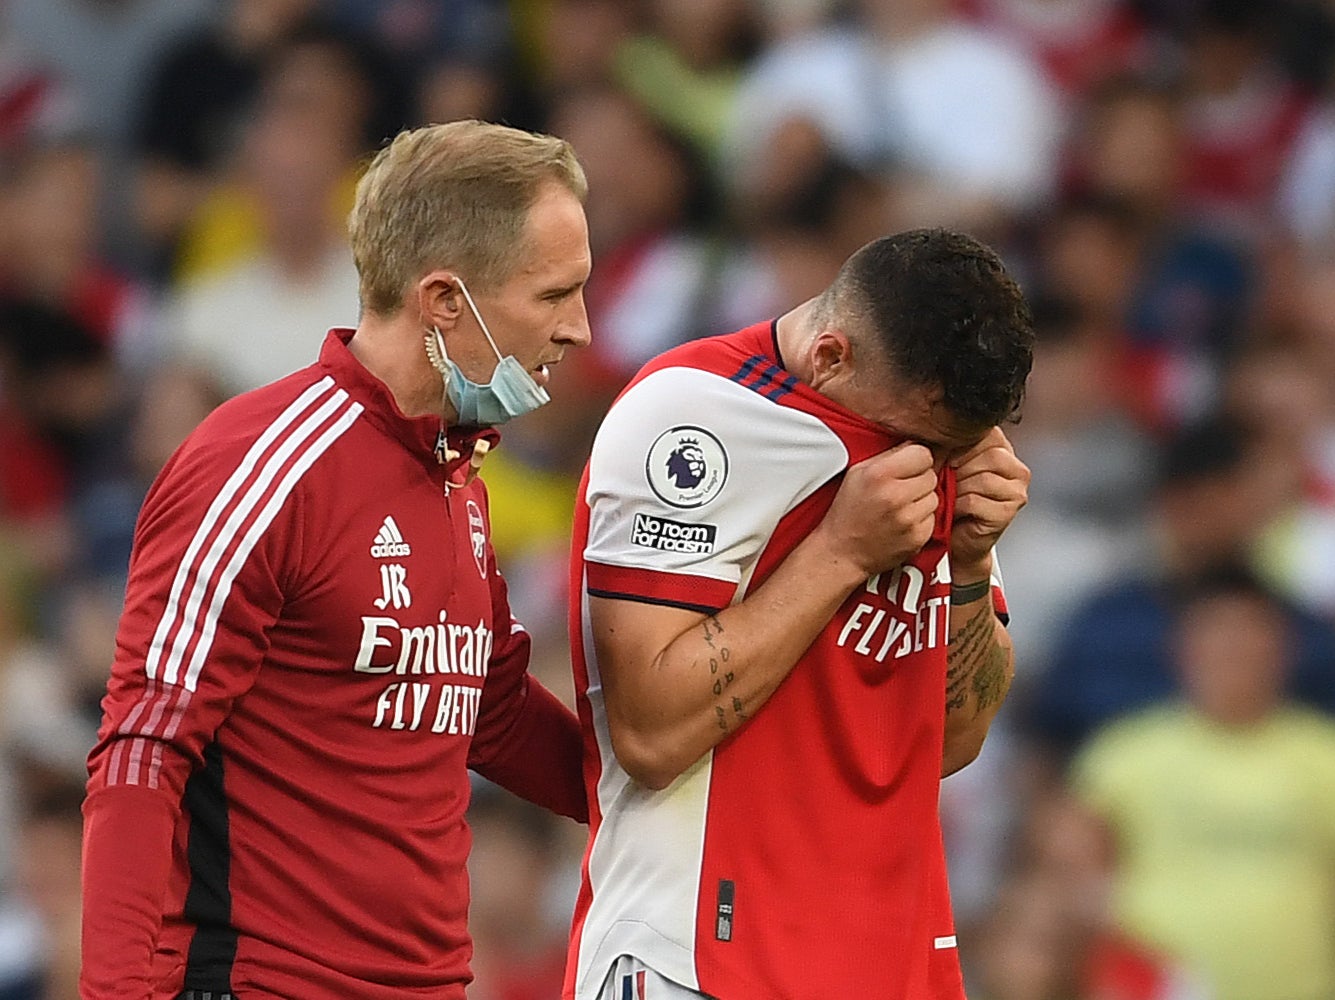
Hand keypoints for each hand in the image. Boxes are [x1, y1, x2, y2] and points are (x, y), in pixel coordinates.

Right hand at [819, 443, 938, 576]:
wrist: (842, 552)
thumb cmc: (847, 512)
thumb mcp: (857, 473)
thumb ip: (887, 455)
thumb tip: (914, 443)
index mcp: (879, 474)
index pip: (923, 453)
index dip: (915, 459)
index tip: (907, 466)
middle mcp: (895, 496)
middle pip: (930, 475)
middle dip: (918, 480)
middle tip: (900, 489)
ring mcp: (908, 519)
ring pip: (934, 497)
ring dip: (921, 500)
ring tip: (899, 507)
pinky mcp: (917, 537)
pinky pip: (932, 518)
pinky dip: (921, 519)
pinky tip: (902, 522)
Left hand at [949, 428, 1028, 571]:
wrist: (958, 540)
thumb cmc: (950, 500)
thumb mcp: (947, 466)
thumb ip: (948, 446)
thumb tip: (933, 430)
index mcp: (1003, 450)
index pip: (984, 433)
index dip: (956, 446)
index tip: (939, 460)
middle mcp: (1016, 469)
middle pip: (986, 455)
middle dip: (956, 468)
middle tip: (942, 481)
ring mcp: (1017, 490)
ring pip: (982, 478)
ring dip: (957, 488)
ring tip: (948, 496)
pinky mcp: (1009, 511)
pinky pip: (976, 500)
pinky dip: (957, 506)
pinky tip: (953, 510)